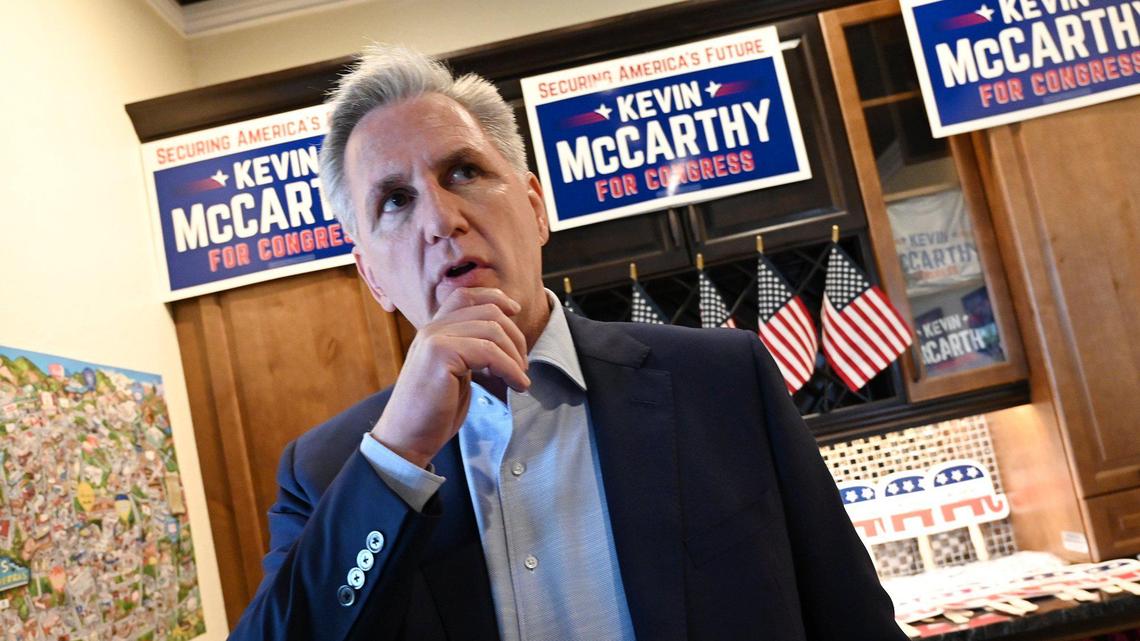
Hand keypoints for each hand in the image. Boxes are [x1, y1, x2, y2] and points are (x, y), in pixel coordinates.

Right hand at [370, 287, 529, 467]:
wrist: (406, 439)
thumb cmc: (433, 412)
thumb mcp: (455, 373)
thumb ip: (470, 351)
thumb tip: (504, 341)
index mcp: (434, 330)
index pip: (465, 296)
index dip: (495, 297)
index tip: (515, 311)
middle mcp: (431, 328)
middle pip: (487, 311)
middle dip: (515, 336)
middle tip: (523, 366)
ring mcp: (434, 338)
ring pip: (492, 330)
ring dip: (515, 356)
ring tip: (520, 379)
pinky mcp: (440, 354)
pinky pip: (489, 352)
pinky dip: (510, 369)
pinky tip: (517, 386)